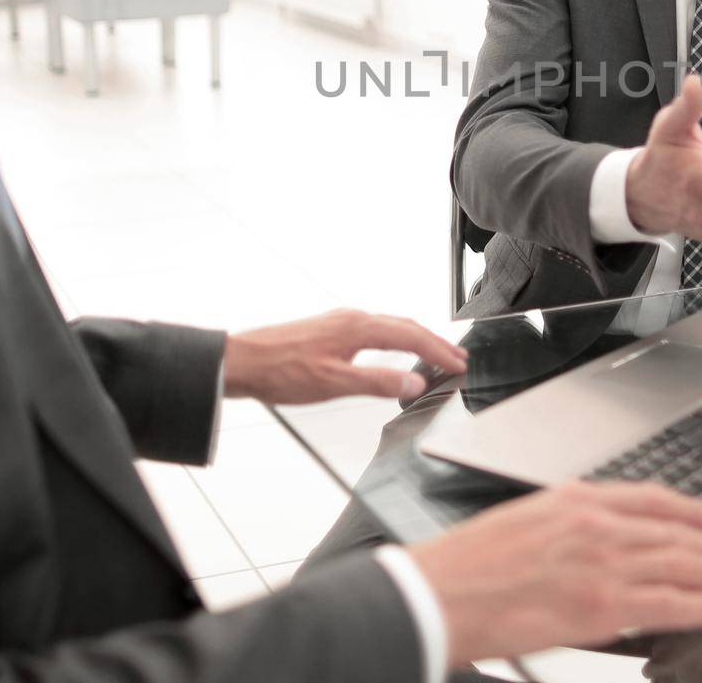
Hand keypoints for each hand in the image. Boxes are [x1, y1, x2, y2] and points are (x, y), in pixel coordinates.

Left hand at [223, 309, 466, 404]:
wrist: (242, 361)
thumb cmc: (281, 372)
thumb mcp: (333, 384)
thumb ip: (376, 383)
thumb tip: (414, 384)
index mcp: (358, 327)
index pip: (411, 337)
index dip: (439, 352)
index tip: (459, 364)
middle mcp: (353, 318)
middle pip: (405, 327)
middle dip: (435, 343)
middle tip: (458, 359)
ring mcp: (341, 321)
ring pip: (391, 326)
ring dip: (417, 340)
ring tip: (436, 355)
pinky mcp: (331, 329)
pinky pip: (376, 329)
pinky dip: (397, 339)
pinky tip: (394, 351)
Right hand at [408, 481, 701, 665]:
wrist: (441, 592)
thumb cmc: (470, 563)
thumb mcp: (527, 521)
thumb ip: (571, 527)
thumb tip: (606, 544)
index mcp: (576, 500)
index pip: (652, 498)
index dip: (693, 509)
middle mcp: (595, 524)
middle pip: (676, 531)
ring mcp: (601, 563)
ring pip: (681, 563)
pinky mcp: (600, 604)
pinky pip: (665, 602)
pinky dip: (699, 604)